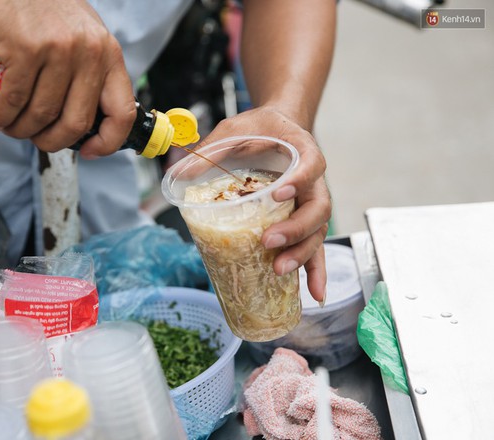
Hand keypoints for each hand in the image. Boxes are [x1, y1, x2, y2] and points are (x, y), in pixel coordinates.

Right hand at [0, 0, 135, 155]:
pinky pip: (15, 99)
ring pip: (43, 114)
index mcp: (109, 55)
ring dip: (22, 131)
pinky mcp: (27, 49)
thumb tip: (84, 117)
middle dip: (54, 142)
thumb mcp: (82, 36)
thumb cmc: (46, 8)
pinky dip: (2, 117)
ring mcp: (59, 51)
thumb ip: (88, 70)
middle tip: (37, 140)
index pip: (122, 111)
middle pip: (77, 122)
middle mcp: (90, 54)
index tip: (90, 152)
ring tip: (10, 128)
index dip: (108, 142)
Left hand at [199, 106, 330, 303]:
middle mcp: (313, 182)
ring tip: (280, 270)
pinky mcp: (302, 223)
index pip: (311, 165)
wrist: (277, 130)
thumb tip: (179, 172)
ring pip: (316, 233)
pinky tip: (313, 293)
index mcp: (302, 152)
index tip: (278, 191)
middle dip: (296, 229)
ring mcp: (309, 204)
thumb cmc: (259, 130)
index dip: (299, 180)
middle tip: (269, 240)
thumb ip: (212, 149)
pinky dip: (316, 271)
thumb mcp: (234, 130)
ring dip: (302, 255)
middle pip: (317, 209)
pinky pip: (313, 248)